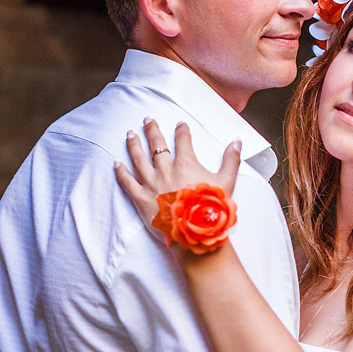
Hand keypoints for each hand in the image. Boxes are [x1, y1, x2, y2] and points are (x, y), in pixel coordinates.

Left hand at [115, 118, 241, 226]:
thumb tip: (236, 142)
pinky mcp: (141, 198)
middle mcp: (165, 170)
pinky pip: (128, 182)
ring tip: (129, 134)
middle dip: (152, 130)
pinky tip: (116, 163)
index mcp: (185, 164)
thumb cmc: (210, 207)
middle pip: (156, 145)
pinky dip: (121, 172)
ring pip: (138, 159)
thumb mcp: (227, 182)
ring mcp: (151, 183)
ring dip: (134, 145)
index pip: (183, 141)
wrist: (194, 231)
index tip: (180, 125)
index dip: (182, 130)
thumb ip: (231, 160)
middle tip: (147, 120)